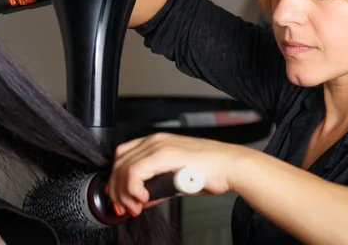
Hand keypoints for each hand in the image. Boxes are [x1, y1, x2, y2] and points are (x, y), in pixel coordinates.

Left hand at [106, 133, 249, 216]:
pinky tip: (143, 198)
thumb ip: (156, 188)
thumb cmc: (211, 172)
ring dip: (123, 192)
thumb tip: (140, 200)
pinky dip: (133, 188)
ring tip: (135, 206)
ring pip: (124, 167)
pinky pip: (135, 171)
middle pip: (119, 162)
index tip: (120, 199)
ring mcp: (159, 145)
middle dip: (117, 189)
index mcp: (158, 143)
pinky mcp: (164, 154)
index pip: (123, 157)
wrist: (230, 167)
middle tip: (125, 207)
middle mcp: (156, 140)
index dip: (116, 179)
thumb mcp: (176, 180)